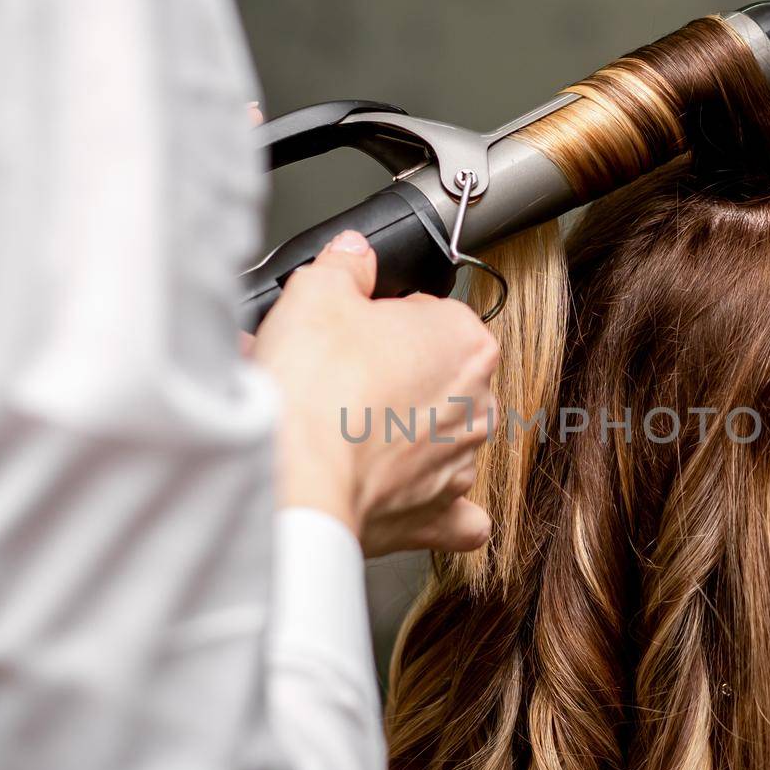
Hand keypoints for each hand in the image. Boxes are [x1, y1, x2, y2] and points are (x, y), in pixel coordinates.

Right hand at [248, 231, 498, 557]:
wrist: (292, 476)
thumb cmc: (313, 387)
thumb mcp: (316, 292)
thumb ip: (344, 265)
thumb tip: (352, 253)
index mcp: (465, 342)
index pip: (432, 315)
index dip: (384, 319)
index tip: (349, 330)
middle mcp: (478, 404)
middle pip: (437, 377)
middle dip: (393, 376)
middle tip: (336, 377)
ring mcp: (461, 463)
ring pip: (443, 440)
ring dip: (403, 435)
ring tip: (339, 431)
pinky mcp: (436, 516)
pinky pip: (455, 516)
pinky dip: (435, 506)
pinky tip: (404, 493)